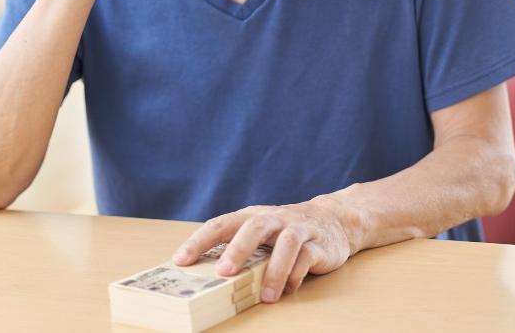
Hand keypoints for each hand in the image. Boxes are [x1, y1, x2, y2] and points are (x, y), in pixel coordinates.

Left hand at [172, 200, 358, 302]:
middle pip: (254, 227)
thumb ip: (239, 250)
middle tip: (224, 272)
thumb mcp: (261, 236)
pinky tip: (287, 291)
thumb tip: (204, 279)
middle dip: (237, 249)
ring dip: (274, 270)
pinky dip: (296, 276)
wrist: (334, 220)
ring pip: (286, 243)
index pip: (221, 224)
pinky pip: (307, 258)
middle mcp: (274, 219)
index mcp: (252, 217)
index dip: (199, 241)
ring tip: (266, 296)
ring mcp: (298, 229)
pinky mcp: (318, 243)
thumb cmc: (285, 233)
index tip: (180, 260)